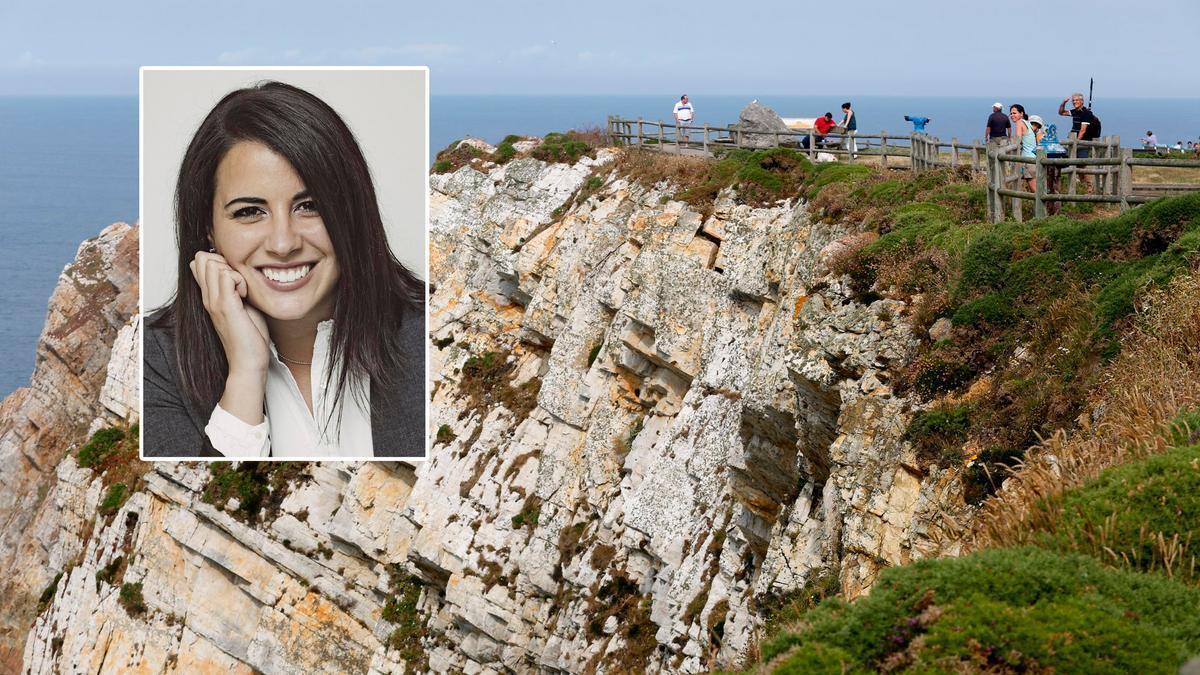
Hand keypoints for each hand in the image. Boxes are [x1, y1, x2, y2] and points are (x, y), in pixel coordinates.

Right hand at [190, 251, 269, 376]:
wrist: (247, 362)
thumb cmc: (249, 336)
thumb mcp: (242, 306)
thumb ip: (237, 290)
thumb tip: (242, 274)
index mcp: (210, 297)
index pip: (199, 263)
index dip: (219, 261)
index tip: (235, 277)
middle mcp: (207, 298)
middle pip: (202, 259)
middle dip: (225, 261)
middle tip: (239, 282)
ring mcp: (214, 302)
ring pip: (213, 264)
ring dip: (233, 270)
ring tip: (243, 291)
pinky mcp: (226, 307)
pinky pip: (227, 276)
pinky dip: (240, 280)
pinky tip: (245, 296)